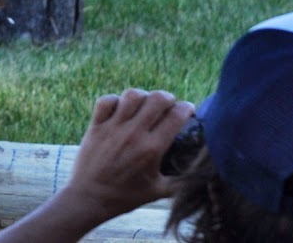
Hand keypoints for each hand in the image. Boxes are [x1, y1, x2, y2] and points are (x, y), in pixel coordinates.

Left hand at [0, 89, 193, 242]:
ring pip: (132, 95)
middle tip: (169, 104)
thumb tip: (203, 176)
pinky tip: (121, 108)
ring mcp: (112, 127)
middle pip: (156, 99)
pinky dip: (115, 100)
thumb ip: (182, 182)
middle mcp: (133, 133)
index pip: (175, 117)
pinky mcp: (95, 125)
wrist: (90, 197)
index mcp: (152, 149)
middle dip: (168, 98)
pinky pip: (106, 101)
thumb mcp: (159, 192)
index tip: (189, 109)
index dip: (186, 108)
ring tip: (146, 104)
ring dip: (143, 96)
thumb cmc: (125, 196)